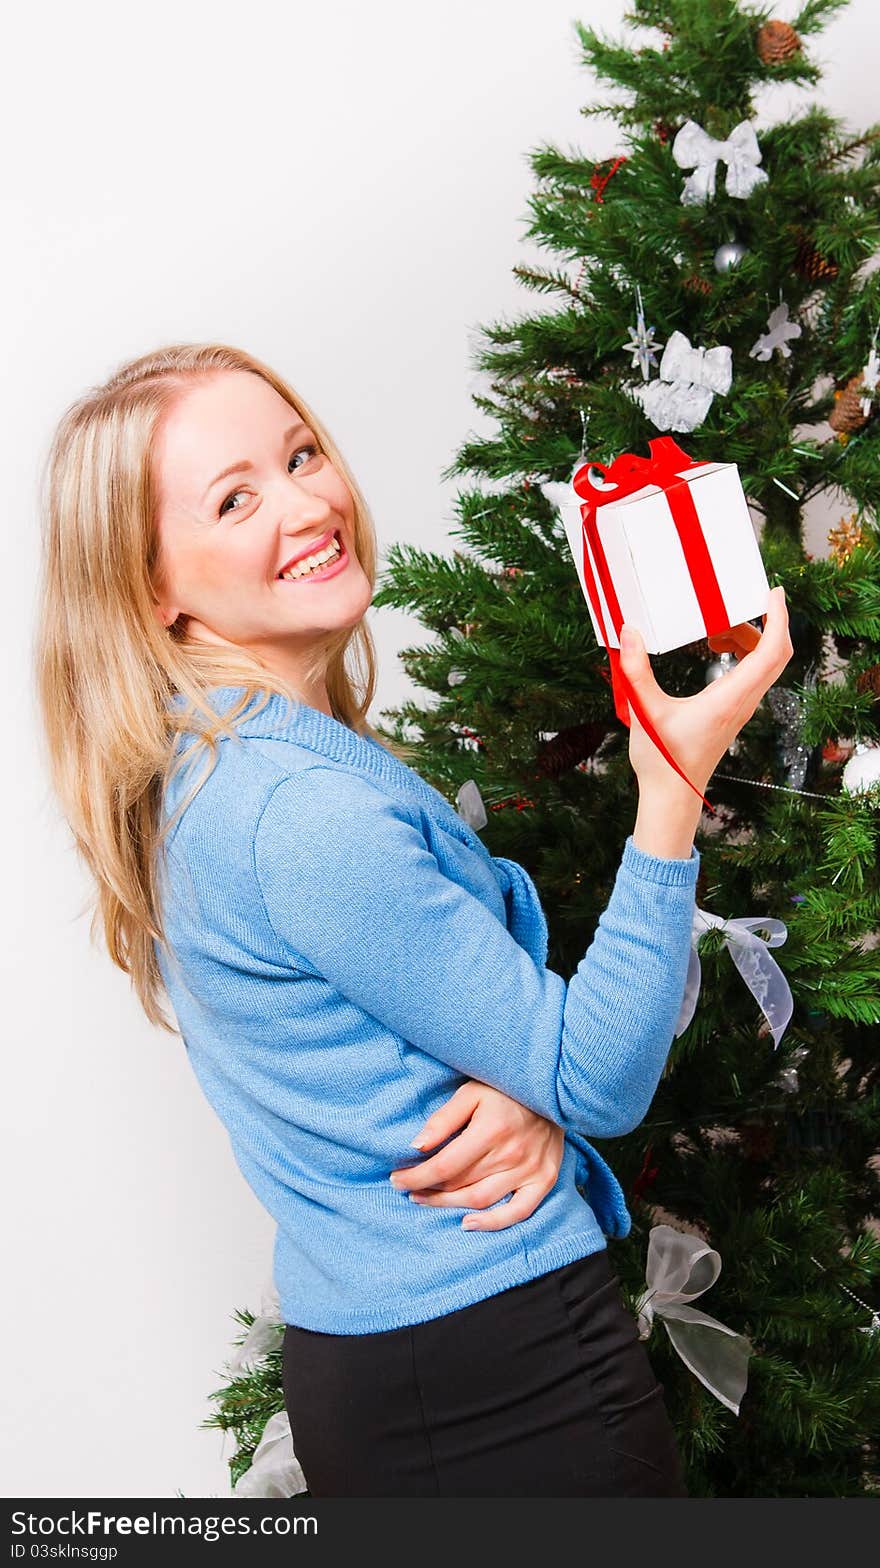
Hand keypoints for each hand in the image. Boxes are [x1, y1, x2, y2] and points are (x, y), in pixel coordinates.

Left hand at [388, 1082, 564, 1230]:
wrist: (553, 1089)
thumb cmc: (505, 1089)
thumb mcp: (470, 1092)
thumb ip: (443, 1119)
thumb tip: (416, 1147)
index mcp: (491, 1130)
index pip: (444, 1165)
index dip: (417, 1176)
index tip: (397, 1179)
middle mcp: (512, 1154)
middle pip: (459, 1184)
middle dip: (429, 1190)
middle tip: (409, 1189)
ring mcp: (530, 1170)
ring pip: (481, 1200)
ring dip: (449, 1205)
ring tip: (427, 1201)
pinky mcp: (544, 1179)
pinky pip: (519, 1211)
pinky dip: (493, 1223)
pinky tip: (468, 1224)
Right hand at [621, 585, 792, 800]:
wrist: (672, 794)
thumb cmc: (661, 759)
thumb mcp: (644, 711)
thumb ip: (635, 671)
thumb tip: (629, 632)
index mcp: (729, 699)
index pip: (770, 652)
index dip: (778, 619)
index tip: (773, 593)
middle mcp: (743, 703)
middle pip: (776, 655)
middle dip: (768, 621)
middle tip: (746, 600)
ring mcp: (742, 708)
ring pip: (766, 665)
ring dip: (753, 637)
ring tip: (718, 627)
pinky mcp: (735, 712)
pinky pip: (754, 675)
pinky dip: (746, 653)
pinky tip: (716, 648)